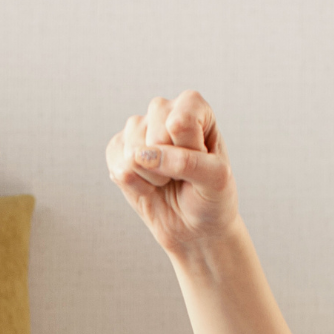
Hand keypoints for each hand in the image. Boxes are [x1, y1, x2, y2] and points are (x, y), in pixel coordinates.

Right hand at [105, 91, 239, 258]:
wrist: (195, 227)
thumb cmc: (211, 197)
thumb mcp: (216, 179)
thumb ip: (187, 161)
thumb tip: (142, 155)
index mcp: (193, 106)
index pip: (180, 122)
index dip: (189, 150)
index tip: (202, 161)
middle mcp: (163, 110)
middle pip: (154, 134)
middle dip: (169, 164)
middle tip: (183, 174)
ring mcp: (138, 129)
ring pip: (133, 152)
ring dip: (152, 177)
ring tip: (167, 180)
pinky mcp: (118, 150)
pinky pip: (117, 167)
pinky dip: (135, 186)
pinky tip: (149, 185)